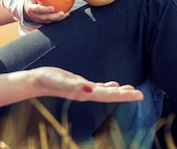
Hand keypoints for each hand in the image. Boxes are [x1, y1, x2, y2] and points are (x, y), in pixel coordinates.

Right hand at [23, 0, 68, 24]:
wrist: (26, 11)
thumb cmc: (30, 0)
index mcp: (32, 9)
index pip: (39, 10)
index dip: (45, 10)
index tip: (52, 8)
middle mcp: (36, 16)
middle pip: (46, 18)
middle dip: (54, 16)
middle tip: (62, 13)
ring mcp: (40, 20)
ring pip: (50, 20)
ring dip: (59, 19)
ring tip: (66, 14)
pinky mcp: (44, 22)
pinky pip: (53, 21)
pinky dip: (59, 19)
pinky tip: (66, 14)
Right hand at [28, 67, 142, 102]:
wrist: (36, 81)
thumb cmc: (47, 80)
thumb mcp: (61, 81)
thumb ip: (75, 86)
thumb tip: (91, 89)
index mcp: (85, 93)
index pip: (108, 95)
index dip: (124, 95)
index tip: (138, 95)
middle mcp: (86, 94)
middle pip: (110, 95)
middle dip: (125, 95)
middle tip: (141, 95)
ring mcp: (84, 90)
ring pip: (105, 92)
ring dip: (118, 92)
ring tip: (131, 90)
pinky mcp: (80, 85)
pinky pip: (98, 88)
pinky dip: (107, 87)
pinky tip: (113, 85)